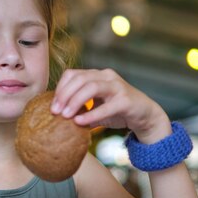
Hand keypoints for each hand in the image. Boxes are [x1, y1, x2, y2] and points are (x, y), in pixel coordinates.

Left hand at [51, 68, 170, 142]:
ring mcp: (117, 86)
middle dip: (64, 95)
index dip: (60, 88)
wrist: (145, 117)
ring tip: (65, 116)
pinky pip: (106, 107)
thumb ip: (79, 108)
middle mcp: (107, 77)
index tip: (52, 105)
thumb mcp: (95, 108)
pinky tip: (79, 122)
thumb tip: (58, 116)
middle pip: (80, 79)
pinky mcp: (126, 100)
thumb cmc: (117, 112)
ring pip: (91, 87)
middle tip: (55, 112)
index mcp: (97, 75)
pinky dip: (91, 115)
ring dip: (75, 101)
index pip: (73, 74)